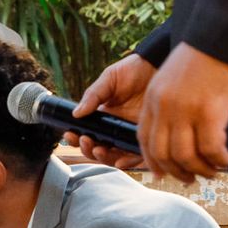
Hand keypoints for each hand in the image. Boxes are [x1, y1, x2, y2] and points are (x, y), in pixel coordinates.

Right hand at [66, 53, 153, 170]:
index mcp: (104, 117)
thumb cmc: (133, 70)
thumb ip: (93, 96)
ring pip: (115, 156)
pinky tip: (120, 160)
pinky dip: (128, 162)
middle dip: (88, 149)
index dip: (76, 138)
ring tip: (99, 149)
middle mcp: (116, 129)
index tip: (70, 134)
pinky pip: (137, 156)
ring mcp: (131, 134)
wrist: (157, 65)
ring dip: (104, 157)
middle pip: (98, 148)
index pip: (87, 133)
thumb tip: (76, 114)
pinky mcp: (148, 137)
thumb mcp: (109, 79)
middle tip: (85, 140)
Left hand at [135, 43, 227, 181]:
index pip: (145, 139)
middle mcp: (165, 106)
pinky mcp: (209, 111)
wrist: (225, 35)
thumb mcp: (175, 78)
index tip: (164, 173)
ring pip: (185, 156)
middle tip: (191, 179)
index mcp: (154, 98)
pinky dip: (218, 160)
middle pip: (162, 153)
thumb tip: (174, 132)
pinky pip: (210, 148)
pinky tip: (226, 161)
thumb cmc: (207, 57)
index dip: (154, 161)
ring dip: (200, 170)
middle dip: (177, 172)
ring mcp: (186, 109)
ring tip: (213, 171)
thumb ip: (168, 103)